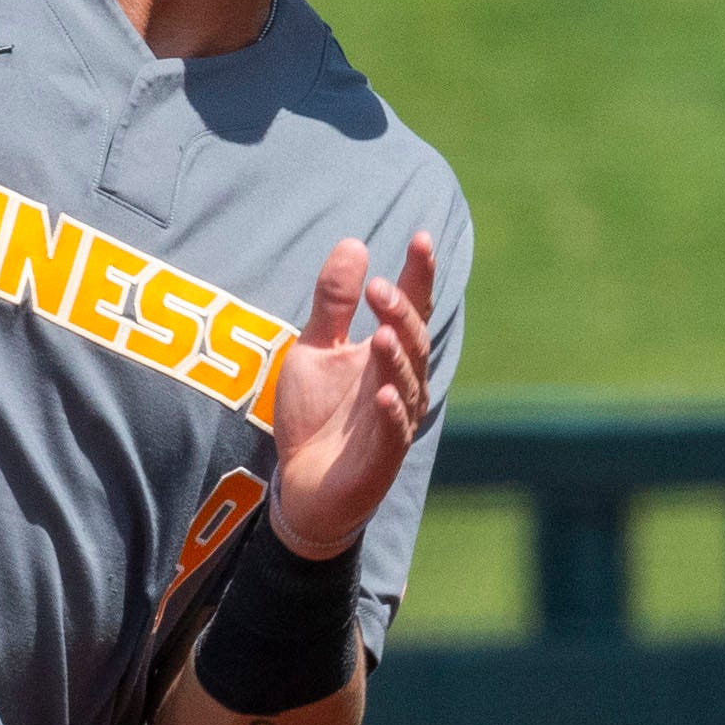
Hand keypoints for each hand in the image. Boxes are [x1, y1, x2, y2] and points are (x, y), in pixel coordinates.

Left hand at [264, 230, 436, 555]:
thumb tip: (353, 242)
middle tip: (378, 288)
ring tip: (381, 333)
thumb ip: (333, 302)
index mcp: (389, 353)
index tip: (421, 237)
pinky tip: (383, 395)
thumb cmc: (317, 414)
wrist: (303, 486)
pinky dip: (391, 413)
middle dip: (400, 313)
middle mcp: (401, 383)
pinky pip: (392, 431)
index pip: (411, 308)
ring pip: (406, 383)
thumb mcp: (315, 348)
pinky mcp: (382, 457)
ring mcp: (396, 420)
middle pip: (412, 341)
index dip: (418, 275)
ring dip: (396, 357)